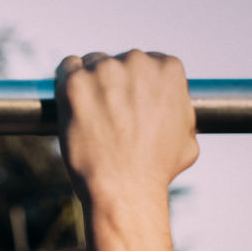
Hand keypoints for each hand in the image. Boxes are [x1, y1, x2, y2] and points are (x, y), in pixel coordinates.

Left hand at [55, 50, 197, 205]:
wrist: (124, 188)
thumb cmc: (156, 170)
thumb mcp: (187, 139)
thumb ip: (182, 115)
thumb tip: (178, 111)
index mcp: (168, 69)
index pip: (145, 63)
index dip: (134, 85)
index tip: (126, 103)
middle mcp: (138, 61)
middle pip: (117, 62)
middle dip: (111, 84)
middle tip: (105, 113)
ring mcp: (105, 70)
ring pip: (91, 64)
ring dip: (88, 83)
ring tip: (87, 113)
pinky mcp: (75, 83)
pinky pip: (66, 68)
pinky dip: (64, 80)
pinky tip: (68, 100)